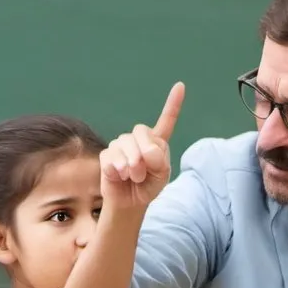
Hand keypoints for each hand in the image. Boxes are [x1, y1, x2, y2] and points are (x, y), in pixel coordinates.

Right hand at [100, 82, 184, 208]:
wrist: (130, 202)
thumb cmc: (147, 187)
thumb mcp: (161, 177)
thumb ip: (159, 163)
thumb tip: (147, 151)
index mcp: (157, 143)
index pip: (166, 121)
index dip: (173, 104)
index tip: (180, 86)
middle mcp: (138, 140)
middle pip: (141, 131)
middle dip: (144, 152)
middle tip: (144, 172)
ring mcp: (121, 145)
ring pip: (125, 144)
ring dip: (132, 165)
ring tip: (134, 177)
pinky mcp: (107, 155)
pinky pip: (112, 157)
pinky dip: (118, 170)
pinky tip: (120, 176)